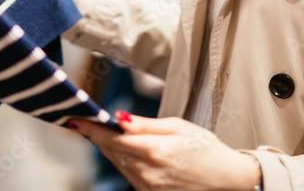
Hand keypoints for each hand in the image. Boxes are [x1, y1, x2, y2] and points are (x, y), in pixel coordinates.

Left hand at [67, 112, 260, 190]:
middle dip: (97, 137)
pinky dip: (122, 161)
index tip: (76, 120)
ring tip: (102, 133)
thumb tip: (120, 119)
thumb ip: (146, 125)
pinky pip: (129, 175)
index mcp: (156, 151)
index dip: (91, 129)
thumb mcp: (179, 127)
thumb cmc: (207, 150)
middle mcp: (149, 172)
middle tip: (84, 122)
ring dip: (108, 149)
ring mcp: (149, 187)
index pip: (113, 139)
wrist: (227, 180)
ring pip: (118, 164)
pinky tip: (123, 151)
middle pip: (111, 152)